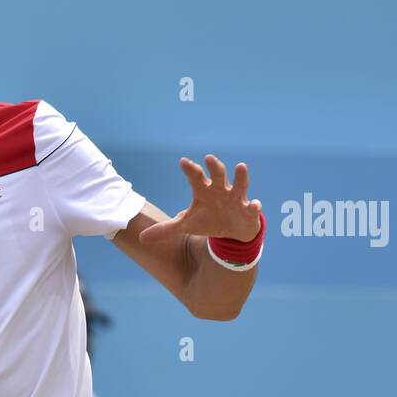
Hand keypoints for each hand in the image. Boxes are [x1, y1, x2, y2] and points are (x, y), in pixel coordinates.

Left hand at [139, 155, 261, 243]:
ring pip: (239, 184)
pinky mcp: (248, 210)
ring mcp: (236, 198)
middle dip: (214, 167)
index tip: (183, 162)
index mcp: (204, 191)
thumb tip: (142, 239)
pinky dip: (255, 206)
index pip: (195, 177)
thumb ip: (166, 229)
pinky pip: (253, 207)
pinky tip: (255, 204)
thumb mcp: (186, 225)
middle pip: (217, 175)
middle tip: (209, 158)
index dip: (190, 169)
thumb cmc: (207, 221)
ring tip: (241, 166)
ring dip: (240, 176)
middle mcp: (220, 190)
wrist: (230, 232)